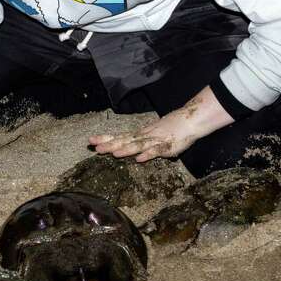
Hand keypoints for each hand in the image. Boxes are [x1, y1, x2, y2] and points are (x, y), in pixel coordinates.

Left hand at [89, 85, 233, 161]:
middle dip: (109, 144)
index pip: (120, 136)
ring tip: (112, 153)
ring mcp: (155, 141)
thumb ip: (141, 144)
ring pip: (138, 145)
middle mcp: (144, 137)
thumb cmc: (170, 128)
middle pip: (124, 140)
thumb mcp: (152, 136)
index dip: (105, 138)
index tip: (90, 141)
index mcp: (140, 135)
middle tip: (93, 147)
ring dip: (125, 149)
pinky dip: (148, 155)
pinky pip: (156, 151)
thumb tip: (129, 151)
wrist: (189, 120)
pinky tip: (139, 159)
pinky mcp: (166, 146)